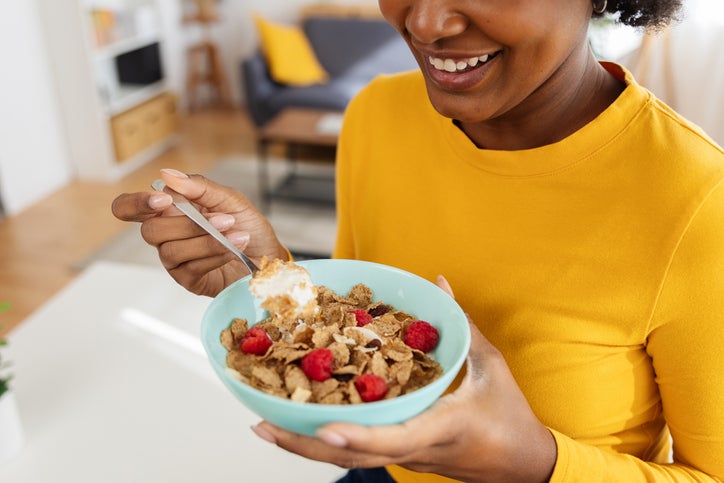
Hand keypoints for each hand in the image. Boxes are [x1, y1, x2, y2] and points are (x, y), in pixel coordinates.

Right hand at [111, 169, 287, 296]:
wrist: (268, 256)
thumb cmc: (247, 226)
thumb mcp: (230, 200)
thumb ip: (200, 187)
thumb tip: (167, 175)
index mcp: (169, 210)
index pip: (128, 208)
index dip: (135, 204)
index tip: (162, 201)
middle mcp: (166, 235)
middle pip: (149, 231)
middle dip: (188, 225)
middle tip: (223, 219)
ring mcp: (175, 259)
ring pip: (171, 250)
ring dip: (207, 240)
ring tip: (237, 234)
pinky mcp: (187, 279)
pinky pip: (190, 267)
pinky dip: (215, 254)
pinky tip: (233, 249)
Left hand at [251, 276, 556, 482]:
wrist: (523, 467)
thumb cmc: (509, 417)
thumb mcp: (490, 366)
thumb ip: (460, 324)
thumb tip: (438, 282)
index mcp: (441, 427)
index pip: (394, 437)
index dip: (358, 434)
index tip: (322, 427)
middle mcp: (416, 449)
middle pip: (353, 456)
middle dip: (304, 444)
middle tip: (262, 423)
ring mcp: (407, 459)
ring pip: (349, 458)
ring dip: (305, 445)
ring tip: (266, 424)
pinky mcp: (403, 459)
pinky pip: (358, 453)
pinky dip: (325, 442)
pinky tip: (301, 425)